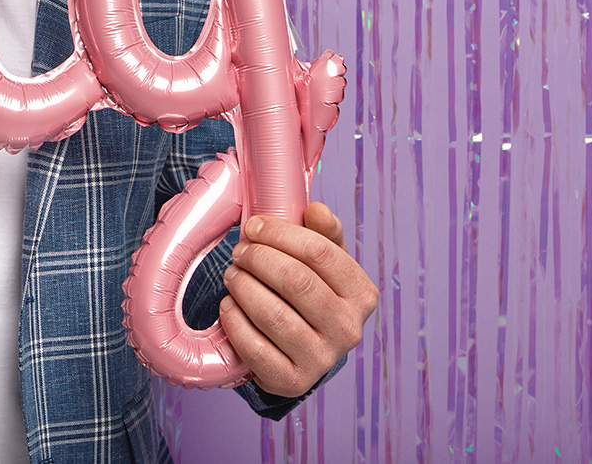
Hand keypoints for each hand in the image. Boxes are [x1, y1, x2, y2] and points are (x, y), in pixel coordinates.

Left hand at [218, 202, 376, 398]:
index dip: (279, 233)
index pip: (320, 252)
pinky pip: (254, 347)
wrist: (299, 350)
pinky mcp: (292, 381)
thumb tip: (316, 209)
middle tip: (239, 251)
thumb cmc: (309, 293)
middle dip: (257, 258)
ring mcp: (322, 359)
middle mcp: (349, 329)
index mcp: (361, 294)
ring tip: (232, 275)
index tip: (253, 226)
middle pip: (295, 280)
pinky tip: (229, 306)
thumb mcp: (323, 261)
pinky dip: (234, 320)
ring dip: (242, 286)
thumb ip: (323, 233)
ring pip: (273, 313)